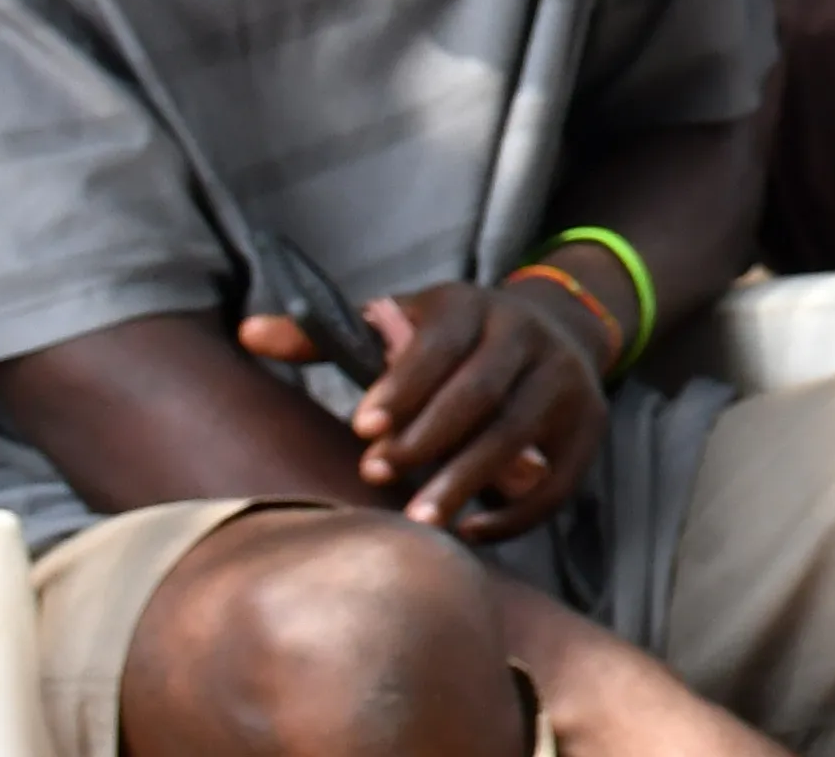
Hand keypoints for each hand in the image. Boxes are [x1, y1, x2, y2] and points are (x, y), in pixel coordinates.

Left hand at [237, 282, 606, 538]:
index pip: (438, 341)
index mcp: (472, 306)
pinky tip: (469, 529)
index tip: (362, 426)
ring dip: (466, 480)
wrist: (555, 330)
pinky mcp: (588, 426)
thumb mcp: (399, 325)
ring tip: (418, 520)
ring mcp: (564, 380)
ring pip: (517, 434)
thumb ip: (325, 338)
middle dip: (425, 438)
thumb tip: (246, 333)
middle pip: (479, 391)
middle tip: (374, 474)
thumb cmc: (451, 342)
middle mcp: (526, 334)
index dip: (402, 384)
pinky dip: (516, 511)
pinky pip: (557, 477)